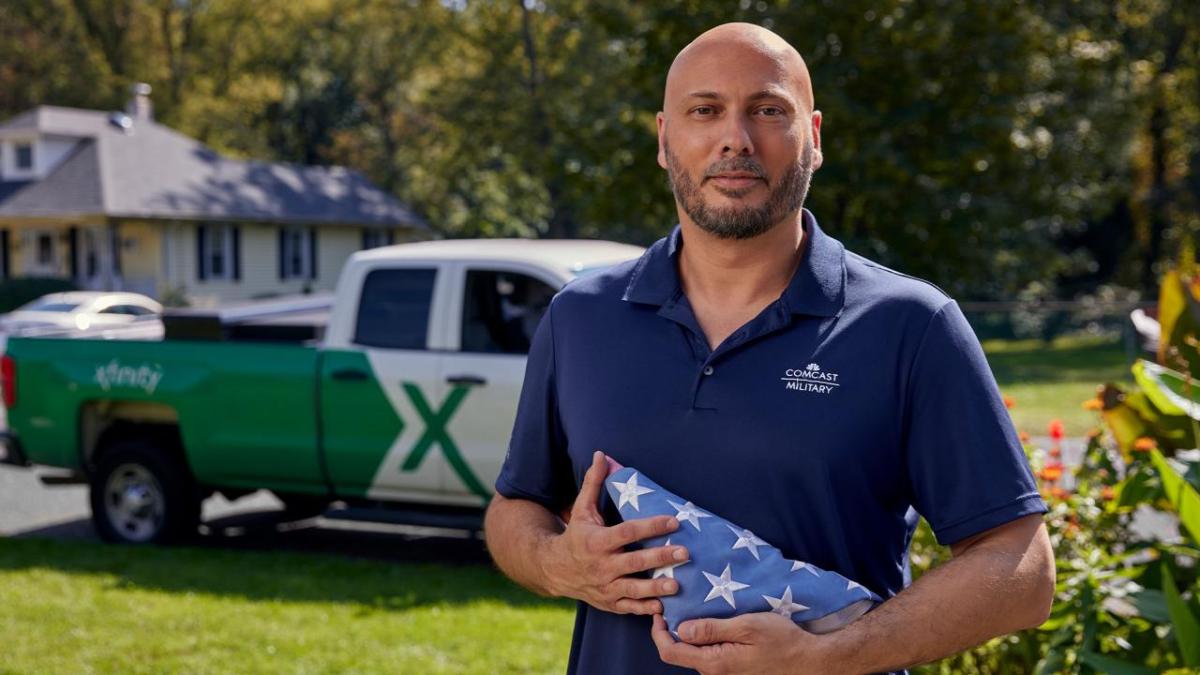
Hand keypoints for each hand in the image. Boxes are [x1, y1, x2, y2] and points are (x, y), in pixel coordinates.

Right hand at [544, 450, 688, 614]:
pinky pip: (629, 607)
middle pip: (634, 561)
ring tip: (677, 584)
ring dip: (655, 588)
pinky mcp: (609, 602)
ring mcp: (605, 586)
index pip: (627, 532)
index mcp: (597, 541)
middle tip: (684, 553)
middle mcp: (601, 565)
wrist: (555, 569)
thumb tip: (601, 454)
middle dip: (660, 557)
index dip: (650, 526)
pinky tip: (663, 607)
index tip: (673, 521)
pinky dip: (645, 609)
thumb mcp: (581, 509)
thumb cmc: (575, 535)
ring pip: (633, 588)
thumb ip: (593, 482)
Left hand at [651, 612, 834, 674]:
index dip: (658, 633)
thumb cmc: (781, 641)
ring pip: (694, 652)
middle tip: (672, 604)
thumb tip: (681, 629)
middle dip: (670, 630)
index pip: (671, 652)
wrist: (807, 660)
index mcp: (714, 662)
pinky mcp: (732, 667)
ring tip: (690, 607)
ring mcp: (724, 671)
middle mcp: (715, 671)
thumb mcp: (746, 627)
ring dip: (687, 632)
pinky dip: (701, 637)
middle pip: (679, 652)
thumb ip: (712, 629)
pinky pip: (708, 652)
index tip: (659, 611)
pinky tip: (708, 620)